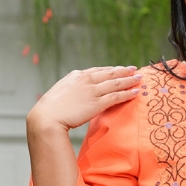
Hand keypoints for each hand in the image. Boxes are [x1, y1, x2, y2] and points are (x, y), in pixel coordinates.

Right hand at [26, 65, 140, 135]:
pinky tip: (135, 92)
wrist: (47, 117)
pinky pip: (116, 96)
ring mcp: (92, 91)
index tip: (119, 69)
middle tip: (134, 69)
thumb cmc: (50, 110)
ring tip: (139, 79)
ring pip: (115, 83)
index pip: (97, 71)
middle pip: (109, 73)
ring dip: (129, 80)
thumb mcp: (61, 95)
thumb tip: (76, 98)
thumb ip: (72, 92)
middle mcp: (85, 80)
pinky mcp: (96, 103)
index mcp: (76, 76)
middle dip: (123, 71)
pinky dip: (127, 93)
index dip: (110, 69)